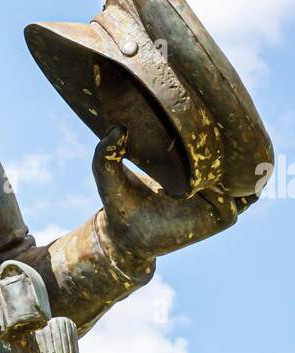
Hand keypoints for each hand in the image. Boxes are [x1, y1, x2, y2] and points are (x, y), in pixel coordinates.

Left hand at [93, 128, 238, 263]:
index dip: (220, 127)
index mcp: (187, 162)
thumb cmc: (118, 204)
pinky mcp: (218, 218)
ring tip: (229, 153)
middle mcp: (206, 178)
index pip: (214, 141)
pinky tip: (223, 178)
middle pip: (236, 157)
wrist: (124, 240)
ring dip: (245, 166)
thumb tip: (117, 129)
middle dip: (239, 143)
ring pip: (247, 179)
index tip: (215, 112)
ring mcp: (215, 198)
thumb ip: (105, 150)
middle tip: (228, 130)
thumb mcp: (106, 172)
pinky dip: (241, 189)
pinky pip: (241, 201)